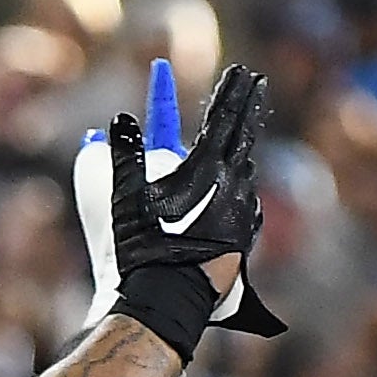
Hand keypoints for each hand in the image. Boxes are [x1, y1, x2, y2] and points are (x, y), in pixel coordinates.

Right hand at [85, 61, 282, 358]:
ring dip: (246, 145)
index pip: (222, 121)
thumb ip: (123, 158)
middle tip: (257, 83)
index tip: (241, 70)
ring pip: (248, 170)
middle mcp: (233, 190)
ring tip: (247, 131)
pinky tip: (243, 190)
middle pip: (244, 137)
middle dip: (248, 106)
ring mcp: (242, 216)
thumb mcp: (125, 204)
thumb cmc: (143, 254)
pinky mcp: (244, 240)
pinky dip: (243, 185)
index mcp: (207, 174)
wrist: (170, 306)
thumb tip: (120, 119)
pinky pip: (247, 203)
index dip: (230, 93)